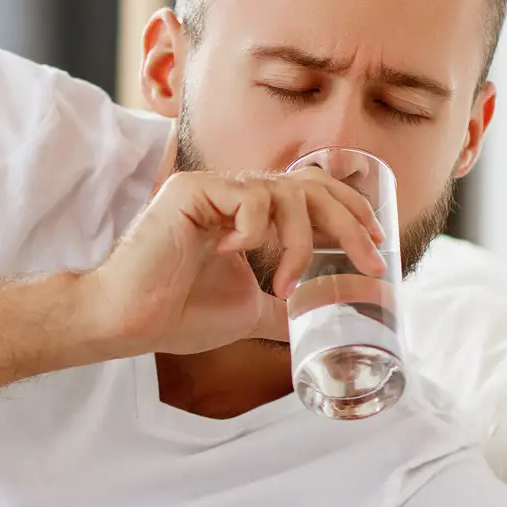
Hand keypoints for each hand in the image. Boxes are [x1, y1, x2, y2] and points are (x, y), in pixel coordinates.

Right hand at [74, 168, 385, 356]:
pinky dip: (256, 230)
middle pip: (310, 185)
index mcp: (247, 213)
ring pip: (285, 192)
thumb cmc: (176, 314)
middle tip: (369, 258)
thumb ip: (285, 308)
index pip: (310, 194)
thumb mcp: (249, 310)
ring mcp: (212, 187)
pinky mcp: (192, 190)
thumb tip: (324, 321)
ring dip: (301, 241)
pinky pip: (249, 196)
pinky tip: (234, 254)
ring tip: (285, 283)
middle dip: (349, 221)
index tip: (378, 243)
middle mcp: (232, 192)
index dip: (350, 211)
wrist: (128, 321)